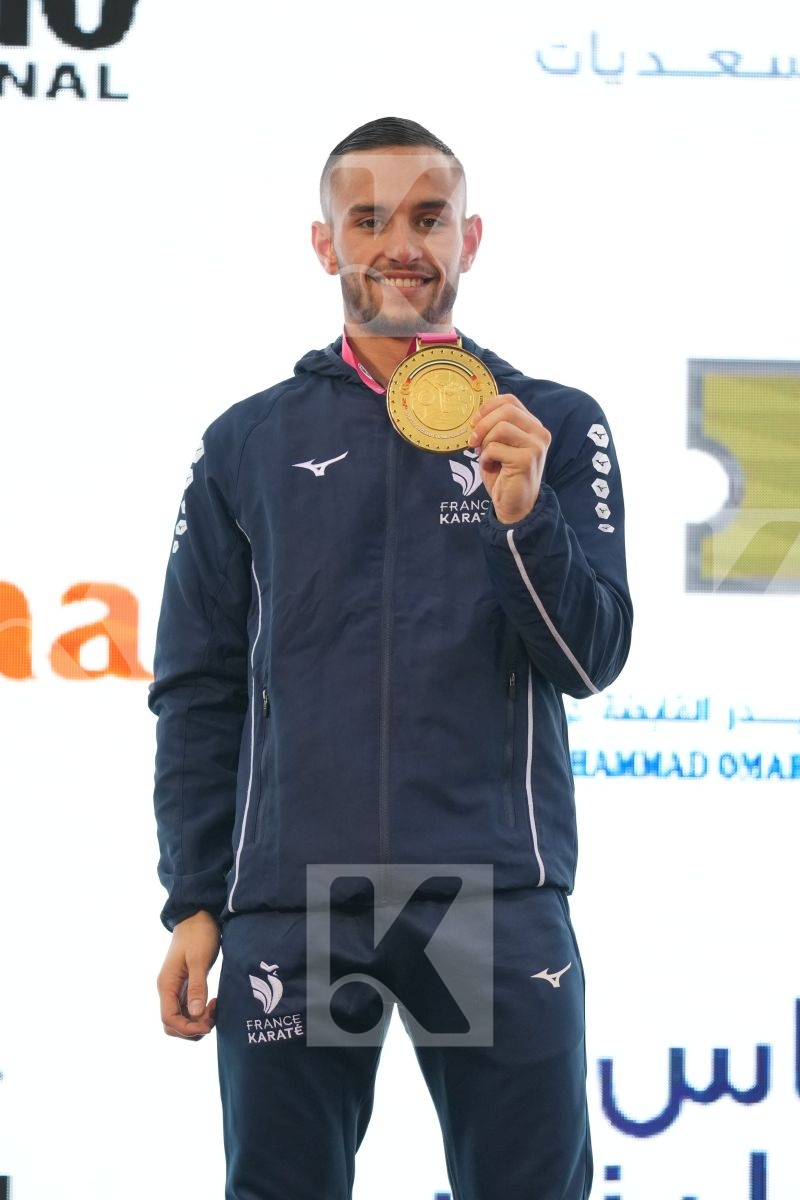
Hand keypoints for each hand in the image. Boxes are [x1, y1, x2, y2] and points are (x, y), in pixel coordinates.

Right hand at [157, 910, 220, 1039]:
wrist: (198, 915)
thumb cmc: (198, 934)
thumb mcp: (199, 960)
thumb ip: (197, 986)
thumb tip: (196, 1014)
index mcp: (167, 984)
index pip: (169, 1019)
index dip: (187, 1028)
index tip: (208, 1025)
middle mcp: (168, 989)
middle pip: (173, 1023)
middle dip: (192, 1028)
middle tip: (213, 1017)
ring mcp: (176, 988)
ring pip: (181, 1018)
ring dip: (197, 1021)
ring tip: (215, 1009)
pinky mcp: (186, 985)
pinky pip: (188, 1008)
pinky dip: (199, 1012)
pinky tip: (213, 1004)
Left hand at [469, 394, 550, 523]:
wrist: (515, 506)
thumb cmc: (505, 476)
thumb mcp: (500, 446)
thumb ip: (494, 428)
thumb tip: (476, 417)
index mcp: (533, 426)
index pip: (510, 401)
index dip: (488, 407)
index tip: (474, 422)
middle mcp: (539, 433)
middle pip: (505, 411)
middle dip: (483, 424)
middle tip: (473, 440)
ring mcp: (535, 446)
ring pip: (500, 428)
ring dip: (485, 442)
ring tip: (485, 456)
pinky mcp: (526, 460)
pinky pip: (495, 448)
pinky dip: (485, 457)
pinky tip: (490, 467)